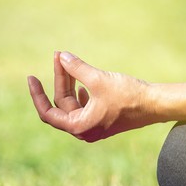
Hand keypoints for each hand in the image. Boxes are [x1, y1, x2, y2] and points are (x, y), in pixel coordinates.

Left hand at [27, 51, 158, 141]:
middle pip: (62, 103)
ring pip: (73, 103)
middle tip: (59, 56)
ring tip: (68, 63)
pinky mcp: (102, 118)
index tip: (31, 78)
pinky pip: (83, 105)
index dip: (36, 95)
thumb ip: (76, 68)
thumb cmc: (128, 95)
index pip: (47, 113)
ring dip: (70, 83)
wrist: (154, 104)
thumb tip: (60, 56)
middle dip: (60, 79)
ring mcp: (93, 125)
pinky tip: (81, 83)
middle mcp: (84, 129)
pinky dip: (80, 92)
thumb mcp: (98, 79)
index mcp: (79, 126)